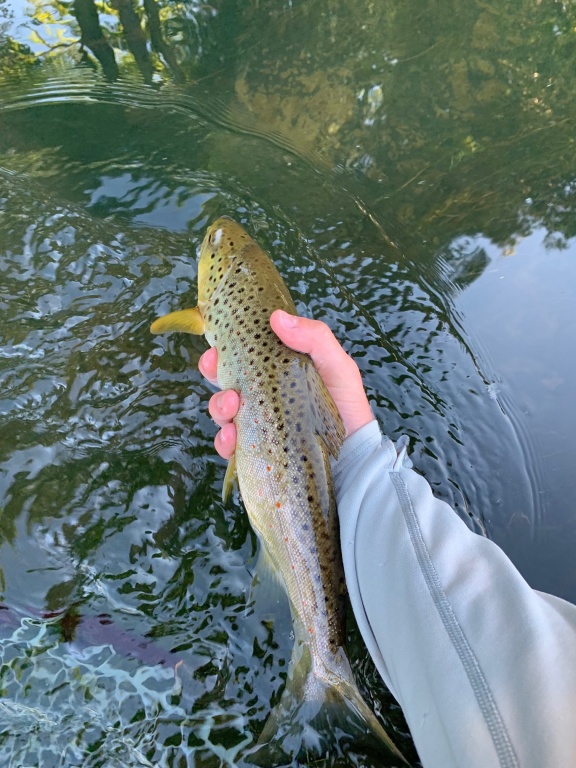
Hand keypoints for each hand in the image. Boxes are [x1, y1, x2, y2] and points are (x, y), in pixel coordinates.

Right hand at [198, 310, 373, 459]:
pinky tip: (232, 436)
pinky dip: (224, 440)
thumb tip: (277, 317)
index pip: (240, 357)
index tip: (216, 348)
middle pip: (223, 380)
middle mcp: (260, 396)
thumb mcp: (336, 365)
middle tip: (215, 369)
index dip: (222, 350)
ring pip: (222, 412)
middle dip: (212, 373)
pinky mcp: (254, 451)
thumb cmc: (346, 406)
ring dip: (218, 406)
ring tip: (232, 406)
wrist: (355, 454)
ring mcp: (255, 424)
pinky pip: (228, 446)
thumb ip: (314, 338)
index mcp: (274, 372)